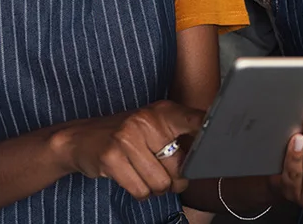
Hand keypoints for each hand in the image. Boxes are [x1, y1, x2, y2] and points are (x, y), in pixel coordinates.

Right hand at [54, 101, 204, 200]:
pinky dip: (138, 191)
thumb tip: (209, 156)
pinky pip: (141, 190)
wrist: (79, 138)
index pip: (195, 120)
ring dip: (153, 187)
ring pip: (160, 184)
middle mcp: (145, 121)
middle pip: (180, 169)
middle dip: (173, 179)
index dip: (210, 132)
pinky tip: (128, 176)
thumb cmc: (124, 137)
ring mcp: (126, 138)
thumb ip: (180, 136)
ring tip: (141, 172)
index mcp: (161, 112)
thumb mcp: (152, 127)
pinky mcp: (112, 158)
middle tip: (159, 170)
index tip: (223, 139)